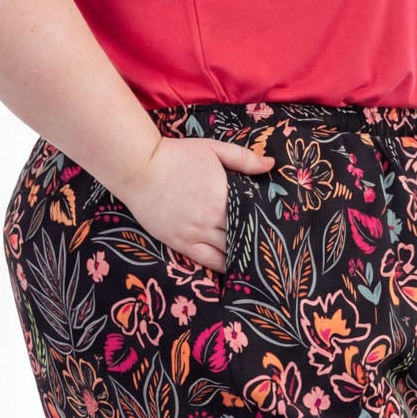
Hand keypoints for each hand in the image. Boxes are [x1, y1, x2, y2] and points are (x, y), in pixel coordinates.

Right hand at [121, 137, 275, 272]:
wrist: (139, 167)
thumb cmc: (177, 155)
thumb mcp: (213, 149)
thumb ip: (243, 159)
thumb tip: (270, 166)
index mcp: (223, 196)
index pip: (254, 217)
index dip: (267, 225)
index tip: (277, 230)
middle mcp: (211, 218)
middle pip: (243, 238)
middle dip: (256, 242)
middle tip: (271, 249)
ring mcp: (194, 233)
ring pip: (227, 253)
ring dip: (242, 257)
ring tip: (256, 262)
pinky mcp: (179, 242)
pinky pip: (207, 261)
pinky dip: (223, 266)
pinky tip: (233, 268)